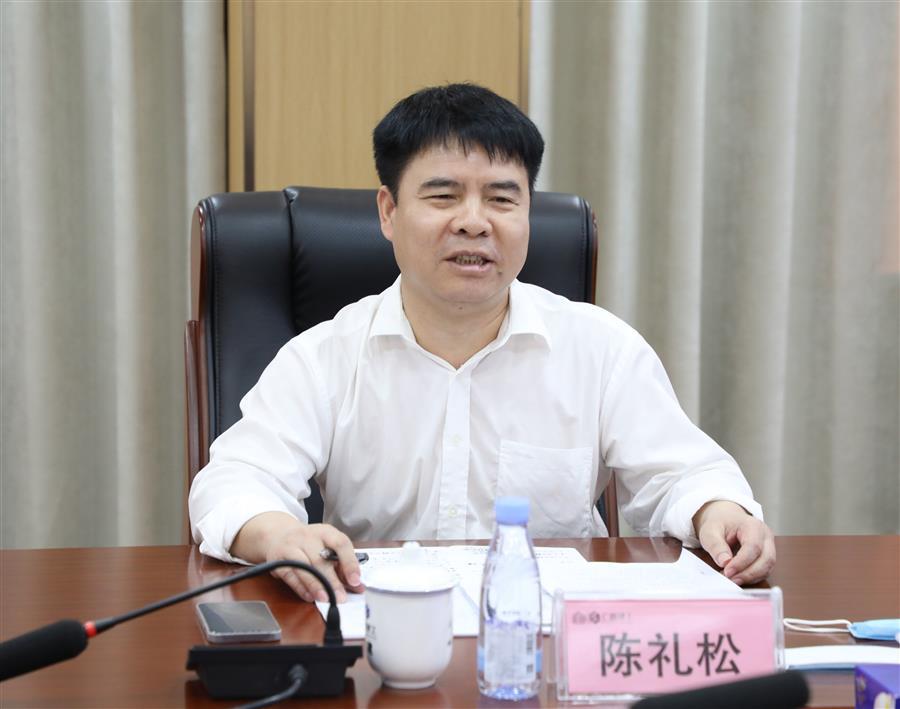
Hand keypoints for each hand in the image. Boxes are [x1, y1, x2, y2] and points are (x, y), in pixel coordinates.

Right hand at [231, 511, 363, 602]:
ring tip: (326, 598)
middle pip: (321, 559)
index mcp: (325, 532)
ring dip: (316, 586)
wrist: (277, 534)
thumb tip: (358, 587)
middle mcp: (307, 537)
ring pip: (304, 567)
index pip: (340, 544)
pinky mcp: (278, 560)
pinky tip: (310, 596)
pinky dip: (301, 588)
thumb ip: (342, 566)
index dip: (349, 563)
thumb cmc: (308, 543)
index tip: (355, 580)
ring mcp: (291, 547)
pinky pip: (290, 576)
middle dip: (332, 581)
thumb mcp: (326, 546)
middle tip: (341, 597)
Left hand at [692, 501, 775, 585]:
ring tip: (732, 580)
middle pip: (766, 559)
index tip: (727, 572)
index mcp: (753, 525)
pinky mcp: (766, 556)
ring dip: (751, 577)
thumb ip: (716, 545)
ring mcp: (769, 547)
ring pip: (767, 567)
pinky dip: (752, 577)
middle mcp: (765, 536)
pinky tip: (738, 578)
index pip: (753, 547)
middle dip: (748, 573)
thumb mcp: (710, 531)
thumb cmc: (719, 523)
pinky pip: (764, 571)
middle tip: (730, 579)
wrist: (725, 519)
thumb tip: (724, 562)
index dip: (741, 562)